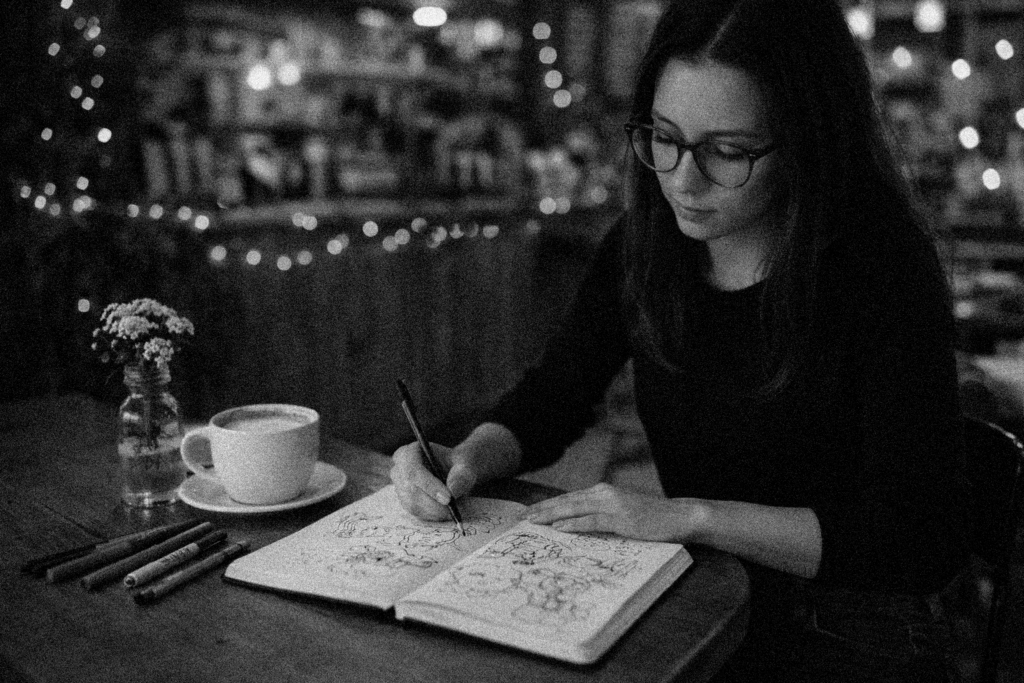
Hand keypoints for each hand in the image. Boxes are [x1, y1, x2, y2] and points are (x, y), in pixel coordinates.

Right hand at [390, 441, 477, 520]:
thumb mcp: (466, 464)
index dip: (429, 485)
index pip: (412, 470)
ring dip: (435, 511)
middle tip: (453, 510)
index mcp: (408, 453)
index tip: (448, 499)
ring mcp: (400, 488)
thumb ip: (462, 474)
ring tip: (453, 508)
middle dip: (434, 503)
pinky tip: (446, 511)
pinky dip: (433, 515)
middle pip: (410, 490)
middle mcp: (399, 470)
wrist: (455, 473)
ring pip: (414, 505)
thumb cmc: (457, 465)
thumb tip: (452, 491)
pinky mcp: (405, 502)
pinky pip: (417, 513)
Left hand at [525, 483, 698, 542]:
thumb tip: (576, 525)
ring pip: (574, 508)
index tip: (529, 512)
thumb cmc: (649, 518)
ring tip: (533, 522)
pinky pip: (592, 521)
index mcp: (602, 491)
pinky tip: (559, 528)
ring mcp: (613, 504)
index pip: (568, 498)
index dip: (547, 505)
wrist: (678, 516)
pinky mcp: (621, 518)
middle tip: (521, 518)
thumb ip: (600, 515)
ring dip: (551, 515)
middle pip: (566, 501)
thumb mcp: (621, 513)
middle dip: (542, 509)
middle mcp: (604, 493)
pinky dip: (574, 524)